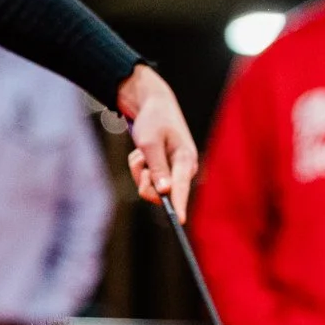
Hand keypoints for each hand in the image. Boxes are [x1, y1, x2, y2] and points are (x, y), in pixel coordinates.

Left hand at [117, 66, 197, 221]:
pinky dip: (139, 166)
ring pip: (150, 186)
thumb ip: (157, 168)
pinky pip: (146, 179)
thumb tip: (165, 192)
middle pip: (161, 193)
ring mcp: (174, 171)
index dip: (179, 205)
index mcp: (185, 159)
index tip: (179, 221)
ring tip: (142, 152)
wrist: (153, 104)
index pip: (181, 187)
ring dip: (139, 171)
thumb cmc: (153, 120)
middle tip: (141, 161)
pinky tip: (142, 152)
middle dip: (144, 180)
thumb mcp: (150, 143)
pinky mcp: (164, 171)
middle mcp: (183, 169)